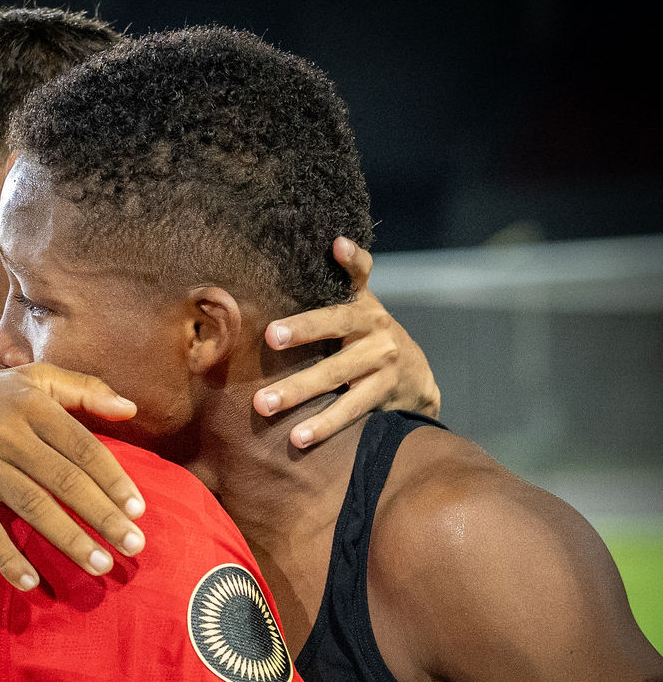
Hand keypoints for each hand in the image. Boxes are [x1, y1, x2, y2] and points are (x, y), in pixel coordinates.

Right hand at [0, 361, 146, 590]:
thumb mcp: (36, 380)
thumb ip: (85, 390)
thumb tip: (131, 409)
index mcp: (32, 405)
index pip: (82, 447)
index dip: (113, 479)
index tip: (139, 510)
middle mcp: (6, 434)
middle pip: (63, 480)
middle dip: (102, 515)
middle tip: (134, 545)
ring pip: (31, 507)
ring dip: (69, 539)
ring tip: (101, 564)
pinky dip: (6, 558)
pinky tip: (31, 583)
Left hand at [253, 237, 440, 447]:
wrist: (417, 379)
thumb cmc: (370, 340)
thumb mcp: (361, 309)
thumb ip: (347, 282)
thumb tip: (335, 243)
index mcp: (365, 306)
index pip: (361, 275)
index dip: (353, 260)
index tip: (336, 246)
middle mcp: (377, 329)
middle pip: (336, 326)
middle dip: (302, 331)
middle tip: (269, 337)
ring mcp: (384, 363)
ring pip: (337, 376)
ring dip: (299, 392)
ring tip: (264, 404)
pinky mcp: (383, 394)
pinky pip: (349, 410)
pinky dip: (323, 425)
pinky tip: (298, 438)